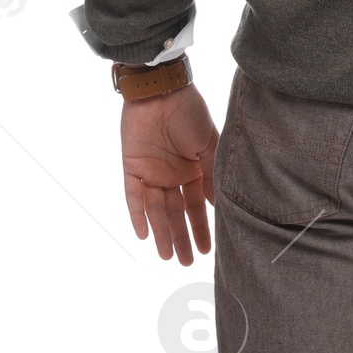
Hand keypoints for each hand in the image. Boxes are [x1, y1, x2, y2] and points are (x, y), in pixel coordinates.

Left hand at [121, 84, 217, 263]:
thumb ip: (213, 176)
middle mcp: (172, 175)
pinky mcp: (132, 168)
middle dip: (181, 237)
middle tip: (186, 262)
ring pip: (156, 210)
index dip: (201, 227)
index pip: (197, 205)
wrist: (162, 90)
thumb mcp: (209, 147)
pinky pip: (133, 197)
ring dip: (162, 233)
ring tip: (168, 256)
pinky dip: (138, 215)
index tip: (208, 250)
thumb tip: (220, 206)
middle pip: (176, 213)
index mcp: (193, 170)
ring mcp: (152, 173)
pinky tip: (145, 235)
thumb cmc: (190, 112)